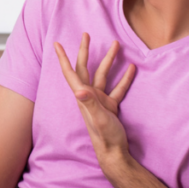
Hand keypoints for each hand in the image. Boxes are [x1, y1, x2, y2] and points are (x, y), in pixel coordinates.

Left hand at [54, 33, 135, 160]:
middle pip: (85, 68)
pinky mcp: (110, 106)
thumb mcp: (98, 119)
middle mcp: (89, 96)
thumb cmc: (105, 137)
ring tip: (117, 45)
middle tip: (86, 35)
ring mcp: (100, 100)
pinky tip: (131, 68)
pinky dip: (124, 78)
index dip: (63, 58)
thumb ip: (90, 104)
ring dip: (109, 60)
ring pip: (103, 75)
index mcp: (83, 96)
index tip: (57, 44)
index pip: (71, 73)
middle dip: (85, 51)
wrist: (114, 152)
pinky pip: (117, 88)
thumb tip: (80, 90)